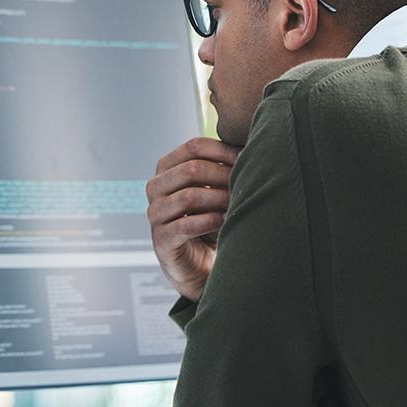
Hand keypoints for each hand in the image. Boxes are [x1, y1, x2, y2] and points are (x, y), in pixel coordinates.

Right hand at [146, 137, 240, 301]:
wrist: (199, 263)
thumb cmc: (210, 219)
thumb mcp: (215, 188)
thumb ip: (223, 167)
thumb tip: (251, 143)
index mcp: (167, 168)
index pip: (193, 146)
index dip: (223, 150)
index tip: (248, 158)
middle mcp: (155, 188)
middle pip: (191, 170)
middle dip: (224, 176)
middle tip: (246, 184)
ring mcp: (155, 214)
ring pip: (189, 197)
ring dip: (219, 199)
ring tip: (238, 204)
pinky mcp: (160, 240)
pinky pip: (185, 226)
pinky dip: (209, 222)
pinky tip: (226, 222)